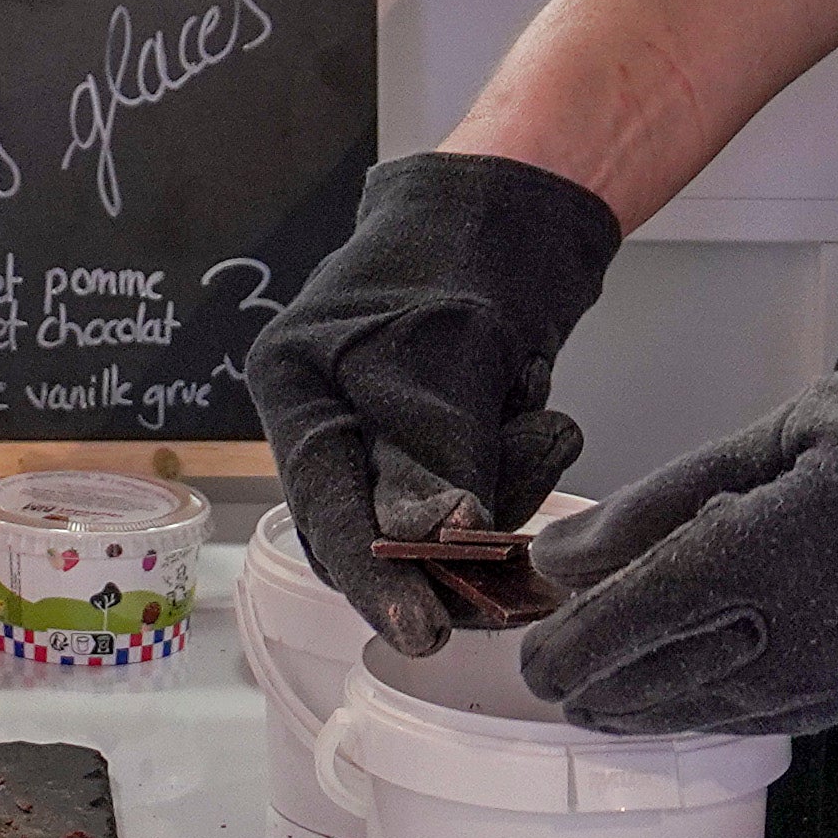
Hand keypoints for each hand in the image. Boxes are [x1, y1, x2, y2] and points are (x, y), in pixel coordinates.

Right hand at [249, 150, 622, 655]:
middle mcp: (324, 414)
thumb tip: (436, 545)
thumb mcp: (443, 359)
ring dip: (498, 493)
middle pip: (372, 527)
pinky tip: (541, 422)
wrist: (514, 204)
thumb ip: (434, 459)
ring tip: (543, 427)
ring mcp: (376, 424)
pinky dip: (509, 471)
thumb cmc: (458, 258)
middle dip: (452, 548)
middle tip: (517, 573)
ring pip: (428, 517)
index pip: (325, 509)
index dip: (377, 579)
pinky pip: (464, 488)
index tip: (424, 633)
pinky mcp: (429, 430)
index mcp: (294, 386)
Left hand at [515, 255, 837, 739]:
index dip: (583, 645)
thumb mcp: (782, 428)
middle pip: (693, 685)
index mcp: (793, 544)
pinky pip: (823, 707)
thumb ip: (666, 502)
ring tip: (625, 697)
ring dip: (681, 708)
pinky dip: (758, 703)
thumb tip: (567, 559)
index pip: (653, 617)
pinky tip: (725, 689)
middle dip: (615, 689)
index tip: (533, 658)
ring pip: (757, 711)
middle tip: (563, 684)